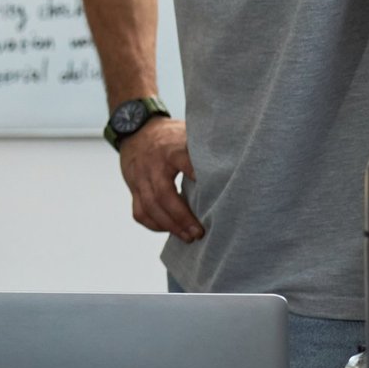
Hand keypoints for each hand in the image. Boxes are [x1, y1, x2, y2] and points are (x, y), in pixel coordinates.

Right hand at [118, 117, 202, 240]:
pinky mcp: (133, 188)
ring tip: (187, 237)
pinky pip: (139, 212)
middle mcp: (152, 165)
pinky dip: (154, 224)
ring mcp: (139, 177)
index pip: (182, 162)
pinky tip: (168, 229)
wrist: (136, 130)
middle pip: (164, 194)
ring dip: (169, 225)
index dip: (195, 174)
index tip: (213, 190)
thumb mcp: (187, 133)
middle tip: (199, 232)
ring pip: (150, 206)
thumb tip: (235, 161)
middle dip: (182, 216)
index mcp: (170, 149)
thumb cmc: (169, 136)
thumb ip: (203, 148)